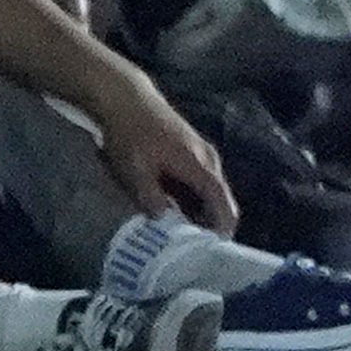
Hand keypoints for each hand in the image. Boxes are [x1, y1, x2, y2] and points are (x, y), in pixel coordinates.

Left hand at [90, 81, 239, 233]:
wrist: (126, 97)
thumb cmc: (130, 133)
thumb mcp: (135, 169)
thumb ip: (151, 198)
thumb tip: (164, 222)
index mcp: (200, 167)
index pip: (224, 206)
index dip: (221, 231)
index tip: (209, 253)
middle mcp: (209, 161)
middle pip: (220, 203)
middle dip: (208, 226)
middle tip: (189, 248)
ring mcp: (203, 154)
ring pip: (210, 193)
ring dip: (199, 213)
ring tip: (178, 232)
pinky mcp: (194, 152)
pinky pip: (201, 184)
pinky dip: (192, 199)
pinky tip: (173, 209)